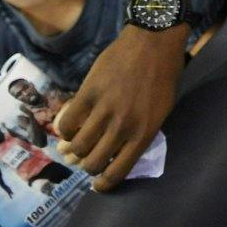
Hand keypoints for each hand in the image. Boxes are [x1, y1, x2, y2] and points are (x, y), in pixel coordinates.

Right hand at [54, 28, 186, 189]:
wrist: (153, 41)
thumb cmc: (163, 75)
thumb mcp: (161, 110)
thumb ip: (141, 132)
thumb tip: (119, 152)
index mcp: (144, 133)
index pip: (118, 172)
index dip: (104, 184)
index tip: (97, 184)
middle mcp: (123, 126)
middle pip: (93, 162)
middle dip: (87, 165)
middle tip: (87, 158)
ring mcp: (104, 110)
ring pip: (77, 145)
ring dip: (73, 148)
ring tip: (75, 143)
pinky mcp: (88, 93)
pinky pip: (66, 122)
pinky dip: (63, 129)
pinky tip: (69, 126)